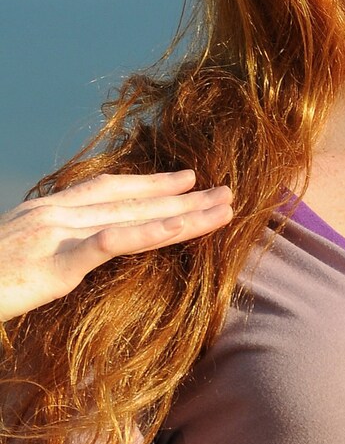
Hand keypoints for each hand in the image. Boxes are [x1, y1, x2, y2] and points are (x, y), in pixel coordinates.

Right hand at [0, 171, 232, 321]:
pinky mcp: (56, 264)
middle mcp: (60, 214)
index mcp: (51, 211)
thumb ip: (52, 247)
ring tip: (223, 208)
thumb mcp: (19, 254)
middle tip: (226, 190)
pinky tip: (178, 230)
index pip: (111, 189)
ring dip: (184, 213)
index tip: (186, 179)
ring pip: (135, 218)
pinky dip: (147, 235)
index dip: (152, 183)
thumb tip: (78, 250)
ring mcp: (59, 235)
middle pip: (134, 200)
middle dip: (183, 196)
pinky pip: (111, 245)